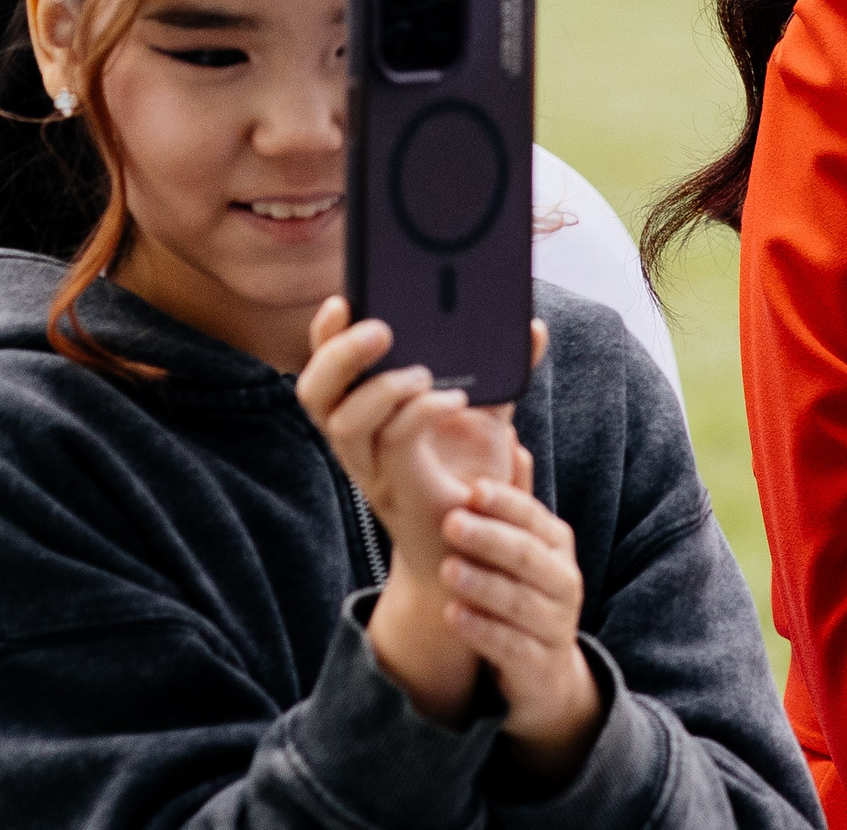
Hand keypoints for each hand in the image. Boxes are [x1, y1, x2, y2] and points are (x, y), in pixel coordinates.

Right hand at [297, 297, 516, 721]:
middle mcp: (355, 441)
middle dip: (338, 354)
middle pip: (312, 393)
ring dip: (378, 388)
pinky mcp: (399, 487)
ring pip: (341, 423)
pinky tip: (453, 399)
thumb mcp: (489, 415)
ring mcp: (371, 468)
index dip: (323, 336)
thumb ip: (504, 371)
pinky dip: (419, 414)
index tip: (343, 299)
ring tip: (421, 372)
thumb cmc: (474, 476)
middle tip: (381, 330)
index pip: (322, 369)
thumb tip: (533, 327)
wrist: (477, 546)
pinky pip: (392, 444)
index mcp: (363, 414)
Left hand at [439, 344, 606, 787]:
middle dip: (491, 538)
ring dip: (483, 584)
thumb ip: (516, 500)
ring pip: (519, 601)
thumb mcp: (522, 546)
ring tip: (448, 570)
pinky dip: (482, 630)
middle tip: (451, 521)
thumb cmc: (524, 595)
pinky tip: (454, 616)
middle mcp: (562, 580)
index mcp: (555, 545)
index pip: (533, 517)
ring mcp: (553, 624)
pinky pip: (510, 645)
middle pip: (529, 556)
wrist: (544, 676)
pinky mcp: (537, 664)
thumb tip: (511, 438)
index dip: (504, 502)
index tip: (469, 487)